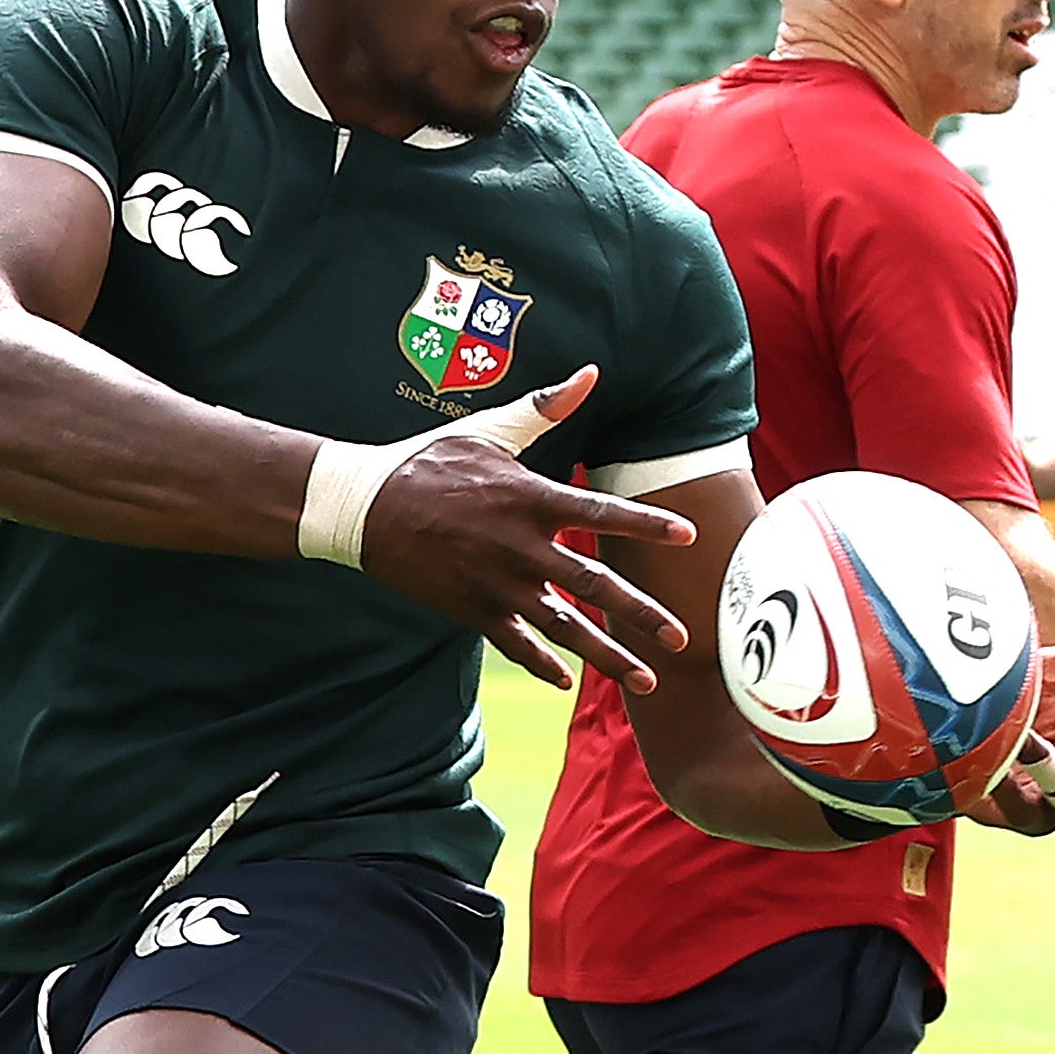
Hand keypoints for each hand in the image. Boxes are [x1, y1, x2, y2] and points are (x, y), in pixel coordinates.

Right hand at [360, 367, 695, 692]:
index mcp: (529, 498)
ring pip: (563, 627)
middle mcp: (519, 546)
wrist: (364, 507)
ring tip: (645, 680)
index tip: (690, 536)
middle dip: (642, 615)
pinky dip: (542, 664)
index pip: (601, 514)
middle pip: (594, 586)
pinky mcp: (472, 609)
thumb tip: (590, 373)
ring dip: (607, 656)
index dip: (647, 524)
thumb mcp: (488, 430)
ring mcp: (496, 584)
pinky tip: (568, 680)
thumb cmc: (429, 462)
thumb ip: (543, 408)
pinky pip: (515, 644)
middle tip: (683, 639)